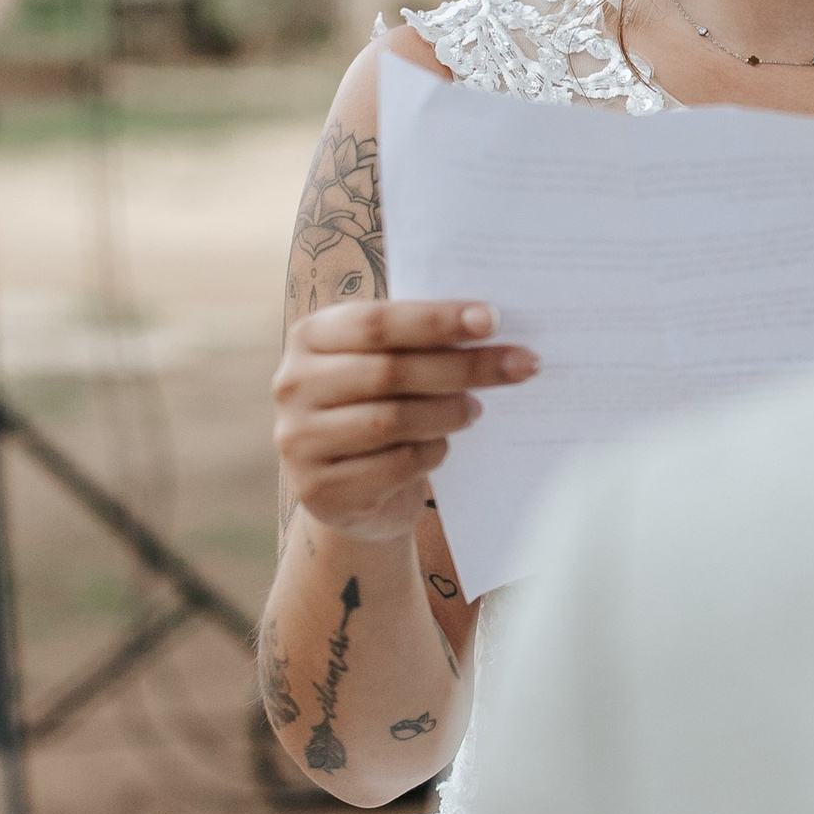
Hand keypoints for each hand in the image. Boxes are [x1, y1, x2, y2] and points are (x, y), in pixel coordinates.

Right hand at [272, 300, 536, 543]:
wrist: (351, 494)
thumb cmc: (380, 409)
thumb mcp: (385, 367)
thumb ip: (417, 343)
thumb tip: (489, 322)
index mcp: (310, 337)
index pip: (377, 321)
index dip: (437, 319)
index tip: (493, 319)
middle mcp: (293, 385)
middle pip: (391, 370)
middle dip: (465, 367)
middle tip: (520, 365)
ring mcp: (300, 440)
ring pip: (393, 420)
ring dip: (450, 412)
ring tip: (478, 409)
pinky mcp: (320, 489)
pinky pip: (394, 465)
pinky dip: (430, 452)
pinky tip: (442, 446)